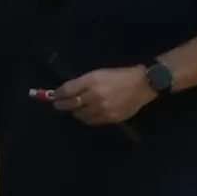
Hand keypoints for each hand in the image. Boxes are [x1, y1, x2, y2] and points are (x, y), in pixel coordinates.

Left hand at [37, 65, 157, 126]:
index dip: (57, 95)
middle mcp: (95, 95)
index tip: (53, 97)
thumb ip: (81, 83)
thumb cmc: (119, 76)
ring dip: (76, 112)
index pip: (67, 90)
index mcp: (92, 81)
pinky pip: (91, 121)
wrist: (143, 84)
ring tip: (77, 108)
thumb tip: (63, 92)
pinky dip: (87, 118)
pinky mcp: (110, 118)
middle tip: (59, 105)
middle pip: (70, 104)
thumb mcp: (99, 74)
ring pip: (80, 115)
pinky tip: (88, 113)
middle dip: (62, 105)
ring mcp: (103, 108)